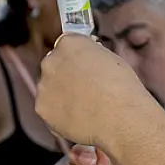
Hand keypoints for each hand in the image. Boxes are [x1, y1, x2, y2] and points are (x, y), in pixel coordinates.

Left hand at [37, 34, 159, 147]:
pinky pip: (49, 110)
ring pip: (49, 89)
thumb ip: (91, 56)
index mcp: (69, 44)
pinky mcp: (42, 109)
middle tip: (84, 89)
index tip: (84, 67)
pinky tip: (77, 120)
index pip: (66, 45)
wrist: (119, 119)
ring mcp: (44, 86)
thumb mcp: (111, 59)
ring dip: (61, 96)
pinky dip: (59, 115)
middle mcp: (51, 61)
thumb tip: (88, 62)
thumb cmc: (123, 89)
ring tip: (83, 109)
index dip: (76, 58)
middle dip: (65, 76)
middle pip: (54, 66)